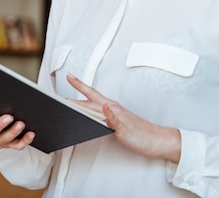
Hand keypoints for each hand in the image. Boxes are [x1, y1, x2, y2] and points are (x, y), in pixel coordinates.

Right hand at [66, 74, 181, 162]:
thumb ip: (114, 118)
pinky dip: (90, 110)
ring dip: (81, 101)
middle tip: (62, 92)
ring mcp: (114, 113)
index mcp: (112, 108)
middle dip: (75, 93)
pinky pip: (98, 112)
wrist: (156, 141)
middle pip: (89, 98)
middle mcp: (112, 108)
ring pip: (93, 104)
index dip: (79, 85)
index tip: (69, 76)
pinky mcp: (116, 120)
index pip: (91, 94)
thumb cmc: (143, 137)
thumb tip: (103, 106)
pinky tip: (88, 113)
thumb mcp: (126, 130)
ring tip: (70, 100)